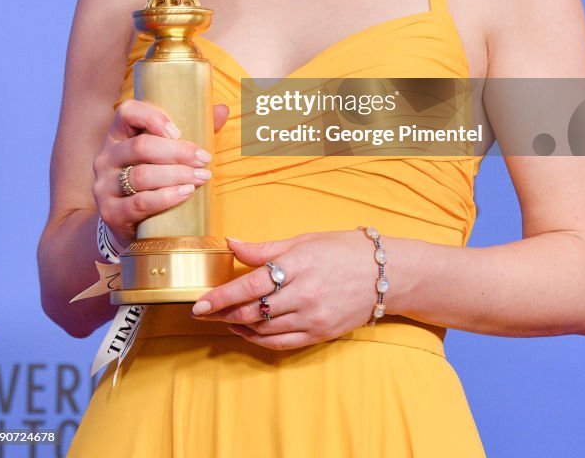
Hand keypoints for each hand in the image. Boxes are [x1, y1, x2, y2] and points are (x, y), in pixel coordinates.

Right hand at [93, 98, 228, 247]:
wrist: (128, 221)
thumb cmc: (153, 177)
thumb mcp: (166, 152)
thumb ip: (193, 130)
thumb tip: (223, 110)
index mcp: (118, 134)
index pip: (128, 112)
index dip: (152, 117)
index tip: (178, 131)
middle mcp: (106, 156)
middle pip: (141, 146)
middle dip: (177, 152)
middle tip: (205, 159)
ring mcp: (104, 185)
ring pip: (142, 175)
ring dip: (177, 175)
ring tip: (202, 177)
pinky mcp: (110, 212)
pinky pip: (139, 203)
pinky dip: (166, 197)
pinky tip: (186, 193)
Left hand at [191, 231, 377, 349]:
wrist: (385, 274)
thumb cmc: (343, 250)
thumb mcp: (304, 241)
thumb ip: (265, 248)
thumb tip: (231, 243)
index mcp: (299, 264)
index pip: (251, 284)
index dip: (222, 296)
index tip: (199, 303)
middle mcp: (305, 294)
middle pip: (254, 310)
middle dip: (224, 313)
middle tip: (204, 312)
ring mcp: (313, 317)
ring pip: (264, 329)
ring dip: (239, 326)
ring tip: (224, 318)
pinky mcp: (319, 334)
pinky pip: (281, 343)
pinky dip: (259, 339)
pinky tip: (247, 331)